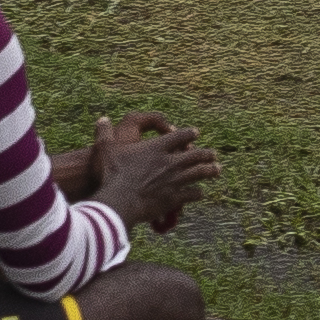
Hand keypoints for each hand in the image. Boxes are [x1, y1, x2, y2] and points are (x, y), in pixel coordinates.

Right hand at [77, 115, 212, 228]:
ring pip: (199, 173)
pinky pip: (192, 194)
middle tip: (214, 154)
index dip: (189, 133)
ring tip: (217, 170)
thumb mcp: (106, 149)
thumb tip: (102, 119)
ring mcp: (175, 180)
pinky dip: (198, 193)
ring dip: (210, 171)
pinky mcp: (175, 198)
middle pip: (195, 155)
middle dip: (206, 154)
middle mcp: (170, 162)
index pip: (179, 136)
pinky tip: (201, 193)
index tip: (195, 132)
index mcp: (157, 147)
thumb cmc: (113, 174)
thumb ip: (104, 133)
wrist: (121, 200)